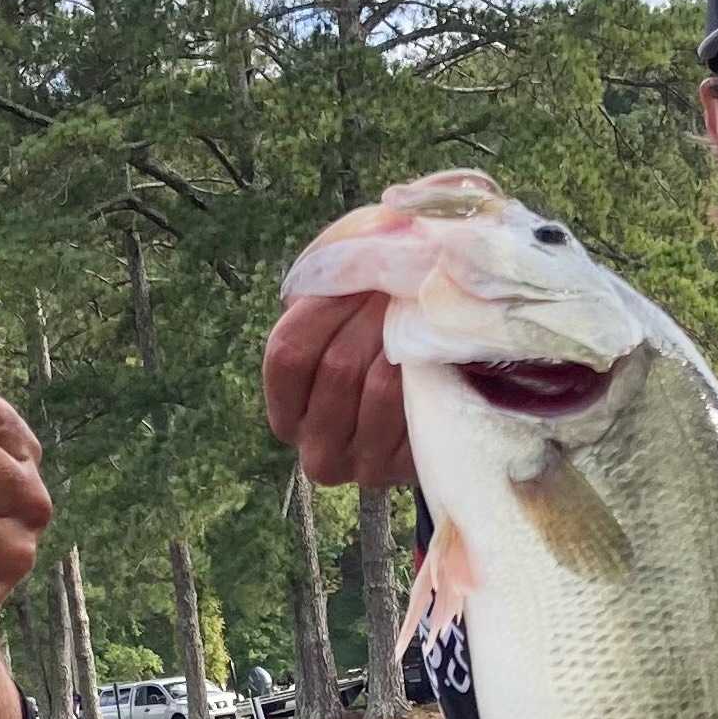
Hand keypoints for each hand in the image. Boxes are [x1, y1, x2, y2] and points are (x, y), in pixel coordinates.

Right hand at [263, 290, 411, 487]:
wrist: (422, 426)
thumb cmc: (371, 370)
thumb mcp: (338, 338)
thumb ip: (331, 304)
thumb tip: (358, 251)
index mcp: (287, 416)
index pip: (288, 354)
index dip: (321, 307)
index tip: (354, 274)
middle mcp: (316, 453)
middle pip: (337, 365)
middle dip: (371, 313)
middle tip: (397, 282)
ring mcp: (361, 467)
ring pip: (378, 384)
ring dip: (401, 335)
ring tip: (415, 307)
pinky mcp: (407, 467)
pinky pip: (413, 403)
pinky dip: (424, 365)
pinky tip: (430, 344)